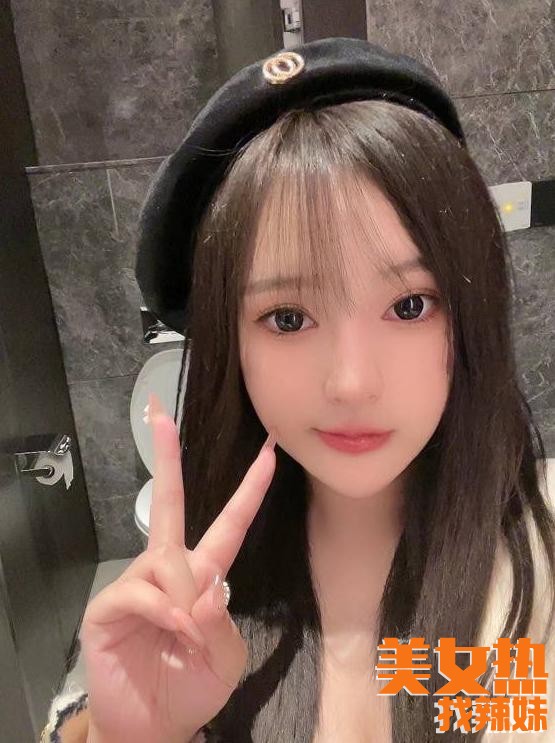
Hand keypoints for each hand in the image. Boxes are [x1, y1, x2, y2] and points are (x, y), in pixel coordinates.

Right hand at [80, 392, 275, 742]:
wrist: (155, 725)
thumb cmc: (194, 685)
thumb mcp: (225, 655)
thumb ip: (220, 621)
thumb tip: (203, 589)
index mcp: (203, 574)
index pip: (229, 524)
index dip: (249, 489)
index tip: (269, 452)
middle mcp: (167, 568)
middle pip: (169, 503)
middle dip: (166, 457)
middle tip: (159, 413)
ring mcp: (136, 583)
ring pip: (165, 561)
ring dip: (183, 599)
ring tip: (185, 636)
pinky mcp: (109, 605)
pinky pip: (141, 592)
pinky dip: (164, 612)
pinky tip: (173, 631)